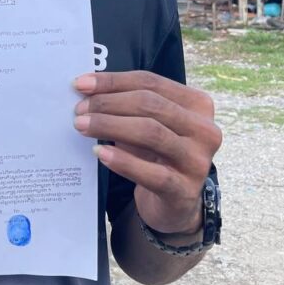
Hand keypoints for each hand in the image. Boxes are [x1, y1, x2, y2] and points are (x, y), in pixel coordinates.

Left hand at [73, 71, 221, 234]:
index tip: (80, 84)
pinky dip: (122, 161)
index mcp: (198, 104)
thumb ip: (128, 104)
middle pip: (150, 104)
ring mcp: (198, 161)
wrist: (174, 203)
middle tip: (79, 109)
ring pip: (150, 132)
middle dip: (108, 103)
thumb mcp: (150, 123)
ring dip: (110, 126)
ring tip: (82, 126)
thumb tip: (86, 88)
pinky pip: (151, 173)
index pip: (151, 82)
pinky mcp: (185, 190)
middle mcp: (205, 130)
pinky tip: (99, 153)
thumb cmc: (156, 154)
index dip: (113, 81)